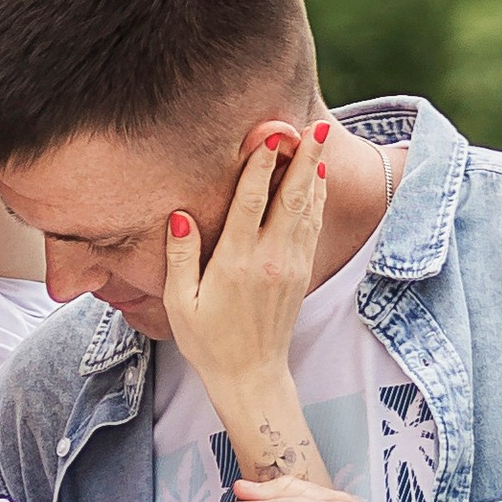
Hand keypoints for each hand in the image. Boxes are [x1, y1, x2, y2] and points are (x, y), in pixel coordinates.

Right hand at [162, 122, 330, 481]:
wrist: (250, 376)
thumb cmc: (207, 341)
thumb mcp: (179, 302)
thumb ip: (180, 256)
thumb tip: (180, 215)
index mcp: (235, 262)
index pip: (251, 201)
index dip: (262, 165)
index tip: (270, 135)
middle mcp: (269, 258)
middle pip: (292, 197)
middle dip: (305, 158)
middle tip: (318, 125)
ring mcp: (291, 265)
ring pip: (308, 208)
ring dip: (315, 171)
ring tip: (322, 139)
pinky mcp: (301, 273)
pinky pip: (312, 226)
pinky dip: (316, 198)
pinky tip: (318, 178)